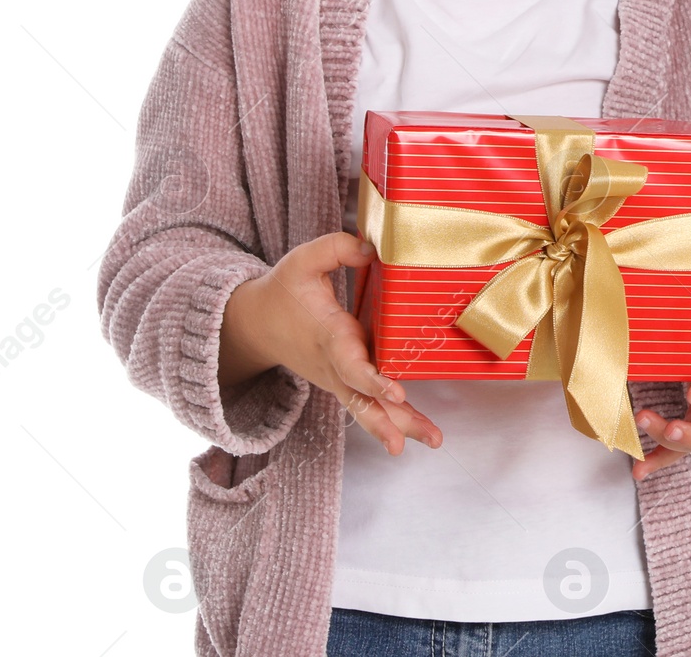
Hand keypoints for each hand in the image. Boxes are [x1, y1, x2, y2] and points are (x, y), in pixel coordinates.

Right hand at [218, 231, 442, 455]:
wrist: (256, 324)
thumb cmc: (283, 289)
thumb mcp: (303, 260)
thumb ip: (337, 248)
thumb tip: (373, 250)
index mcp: (328, 335)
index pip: (350, 363)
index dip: (373, 378)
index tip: (395, 391)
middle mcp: (335, 364)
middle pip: (362, 398)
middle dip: (386, 420)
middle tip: (404, 442)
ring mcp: (339, 377)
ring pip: (368, 408)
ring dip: (399, 426)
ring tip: (434, 441)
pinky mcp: (345, 381)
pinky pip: (368, 404)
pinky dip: (392, 420)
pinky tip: (419, 432)